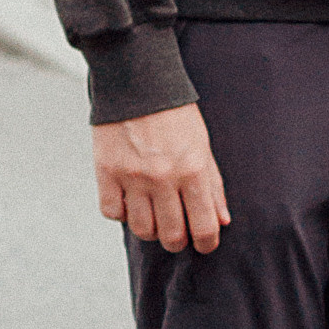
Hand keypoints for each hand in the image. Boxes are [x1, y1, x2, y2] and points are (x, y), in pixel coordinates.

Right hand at [94, 104, 227, 253]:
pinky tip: (130, 202)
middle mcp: (162, 178)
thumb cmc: (176, 115)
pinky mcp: (106, 173)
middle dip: (178, 242)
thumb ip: (213, 186)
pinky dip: (122, 214)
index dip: (207, 243)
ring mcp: (132, 177)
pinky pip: (112, 213)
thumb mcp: (203, 146)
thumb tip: (222, 221)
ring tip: (155, 217)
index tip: (205, 245)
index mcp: (192, 170)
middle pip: (171, 235)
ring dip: (151, 230)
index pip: (204, 226)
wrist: (137, 83)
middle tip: (179, 234)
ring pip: (142, 229)